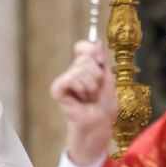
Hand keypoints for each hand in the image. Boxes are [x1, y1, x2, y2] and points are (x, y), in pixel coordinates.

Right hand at [51, 40, 116, 165]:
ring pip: (80, 69)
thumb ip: (101, 60)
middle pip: (85, 57)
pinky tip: (81, 99)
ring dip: (92, 86)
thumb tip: (96, 41)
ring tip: (89, 98)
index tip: (101, 65)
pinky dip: (82, 89)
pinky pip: (71, 79)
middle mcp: (72, 72)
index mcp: (84, 68)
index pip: (82, 46)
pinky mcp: (57, 89)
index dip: (93, 52)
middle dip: (97, 75)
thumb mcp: (108, 79)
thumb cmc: (104, 106)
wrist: (99, 125)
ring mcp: (64, 81)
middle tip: (95, 91)